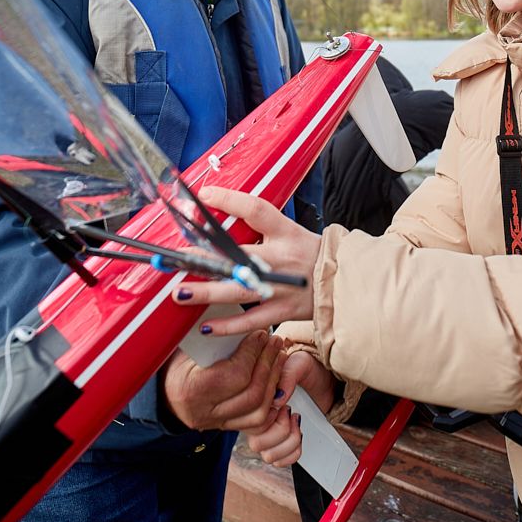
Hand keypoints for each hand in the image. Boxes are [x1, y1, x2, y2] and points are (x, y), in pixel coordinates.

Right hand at [162, 331, 283, 431]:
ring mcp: (218, 423)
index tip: (260, 334)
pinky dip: (271, 401)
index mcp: (190, 390)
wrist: (165, 392)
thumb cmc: (174, 363)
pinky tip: (276, 380)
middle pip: (251, 394)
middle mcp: (205, 413)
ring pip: (258, 411)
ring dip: (274, 381)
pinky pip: (258, 423)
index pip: (234, 376)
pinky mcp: (228, 427)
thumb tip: (237, 313)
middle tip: (274, 341)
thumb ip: (211, 336)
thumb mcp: (184, 346)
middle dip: (268, 364)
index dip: (252, 353)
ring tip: (279, 356)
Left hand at [173, 187, 320, 334]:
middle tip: (177, 257)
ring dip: (207, 293)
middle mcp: (281, 259)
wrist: (344, 283)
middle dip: (205, 258)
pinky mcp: (282, 312)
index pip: (256, 209)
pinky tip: (206, 326)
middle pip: (239, 256)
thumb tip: (219, 226)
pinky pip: (250, 321)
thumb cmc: (312, 255)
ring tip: (181, 293)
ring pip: (239, 291)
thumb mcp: (290, 232)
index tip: (203, 195)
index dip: (229, 200)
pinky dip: (228, 326)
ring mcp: (281, 287)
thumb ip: (260, 229)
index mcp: (286, 232)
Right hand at [245, 352, 335, 467]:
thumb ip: (288, 375)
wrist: (326, 378)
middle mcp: (258, 420)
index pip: (249, 424)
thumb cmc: (310, 369)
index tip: (284, 405)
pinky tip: (299, 436)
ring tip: (297, 423)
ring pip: (268, 456)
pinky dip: (293, 453)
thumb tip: (277, 400)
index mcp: (255, 400)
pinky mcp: (284, 444)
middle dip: (280, 432)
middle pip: (256, 444)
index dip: (269, 419)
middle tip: (291, 414)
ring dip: (288, 442)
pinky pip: (280, 462)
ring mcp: (270, 435)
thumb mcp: (300, 363)